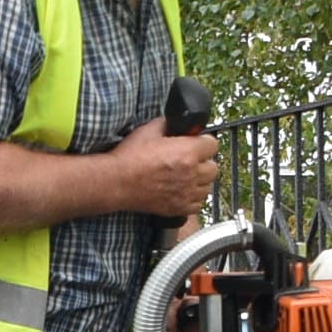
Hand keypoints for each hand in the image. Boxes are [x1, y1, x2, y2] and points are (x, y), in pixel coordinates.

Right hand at [100, 116, 222, 219]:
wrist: (117, 182)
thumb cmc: (129, 158)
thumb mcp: (148, 131)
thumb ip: (167, 125)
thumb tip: (176, 123)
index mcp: (187, 152)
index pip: (213, 145)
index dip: (204, 142)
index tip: (197, 143)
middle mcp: (191, 173)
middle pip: (214, 167)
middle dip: (204, 162)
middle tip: (191, 160)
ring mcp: (187, 193)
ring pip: (208, 186)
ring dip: (200, 181)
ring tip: (186, 177)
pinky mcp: (180, 208)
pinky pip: (198, 204)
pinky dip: (193, 198)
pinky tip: (181, 191)